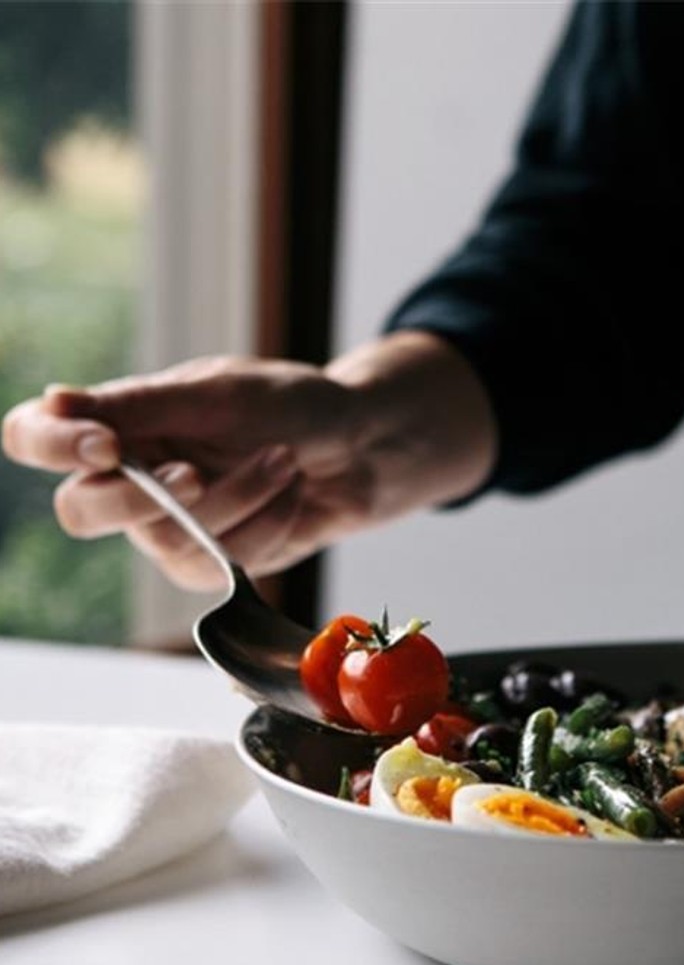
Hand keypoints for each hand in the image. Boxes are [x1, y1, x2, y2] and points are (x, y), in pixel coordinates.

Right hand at [0, 331, 496, 590]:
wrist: (362, 445)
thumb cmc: (292, 405)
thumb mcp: (223, 393)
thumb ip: (142, 405)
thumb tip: (53, 401)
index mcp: (118, 421)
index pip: (32, 437)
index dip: (52, 446)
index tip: (106, 445)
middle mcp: (128, 477)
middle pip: (83, 512)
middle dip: (146, 499)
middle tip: (196, 472)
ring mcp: (167, 528)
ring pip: (170, 541)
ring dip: (240, 500)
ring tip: (284, 461)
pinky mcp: (212, 563)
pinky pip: (223, 562)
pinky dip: (268, 524)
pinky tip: (293, 493)